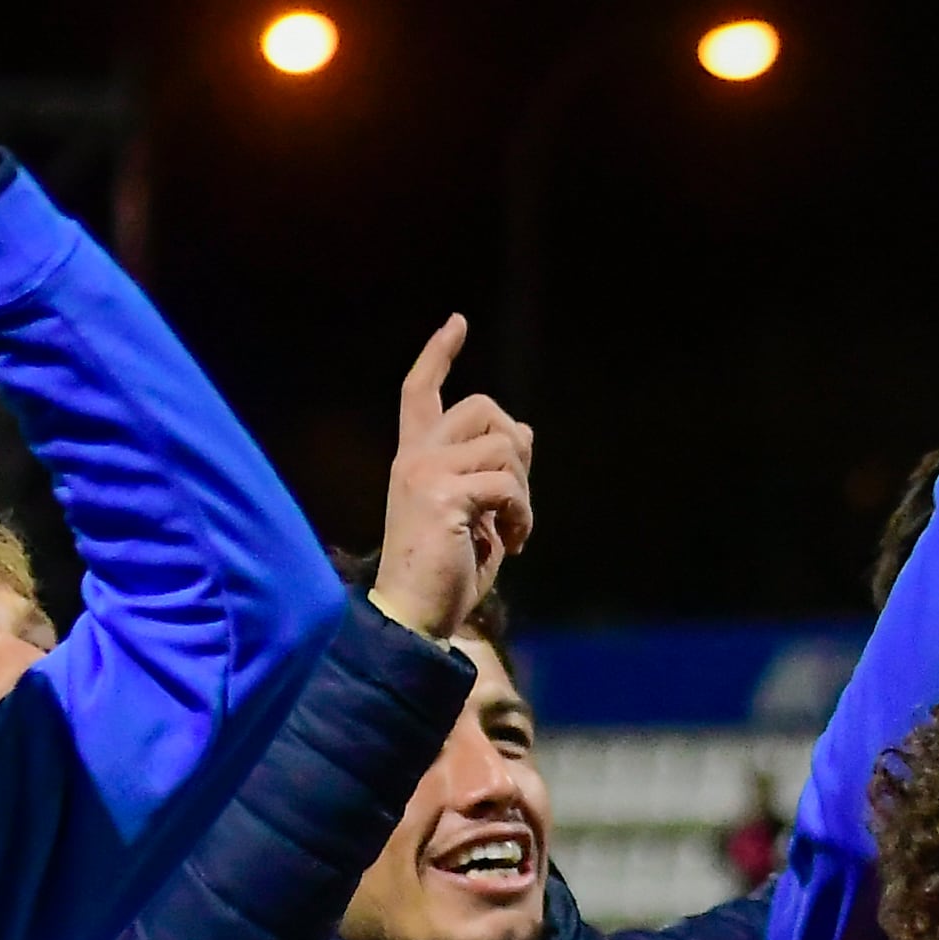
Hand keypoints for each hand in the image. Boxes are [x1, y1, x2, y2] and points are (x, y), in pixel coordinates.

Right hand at [371, 317, 534, 636]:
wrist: (414, 616)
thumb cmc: (443, 572)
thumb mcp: (475, 514)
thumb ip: (491, 472)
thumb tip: (524, 431)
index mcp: (415, 459)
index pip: (421, 391)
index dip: (439, 355)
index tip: (456, 323)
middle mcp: (415, 457)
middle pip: (482, 407)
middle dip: (516, 444)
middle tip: (516, 495)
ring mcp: (427, 473)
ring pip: (504, 447)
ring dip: (524, 491)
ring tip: (512, 529)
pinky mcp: (445, 496)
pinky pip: (507, 486)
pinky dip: (523, 515)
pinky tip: (514, 543)